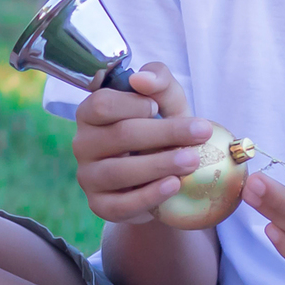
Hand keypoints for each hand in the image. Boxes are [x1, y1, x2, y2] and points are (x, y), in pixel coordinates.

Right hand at [72, 63, 210, 224]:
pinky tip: (173, 185)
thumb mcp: (167, 102)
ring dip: (159, 165)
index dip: (132, 104)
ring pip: (118, 171)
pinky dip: (149, 196)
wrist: (165, 175)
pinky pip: (120, 205)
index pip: (102, 104)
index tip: (157, 108)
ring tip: (192, 161)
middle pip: (119, 136)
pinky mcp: (100, 205)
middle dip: (163, 133)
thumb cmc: (161, 130)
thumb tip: (141, 79)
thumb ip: (159, 82)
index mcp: (91, 113)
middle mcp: (83, 144)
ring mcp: (88, 177)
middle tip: (200, 133)